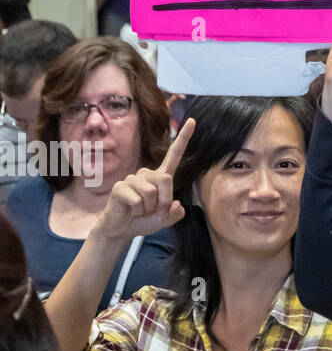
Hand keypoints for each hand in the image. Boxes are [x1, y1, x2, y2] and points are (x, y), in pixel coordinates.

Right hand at [94, 119, 192, 241]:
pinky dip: (137, 210)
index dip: (184, 138)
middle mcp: (147, 174)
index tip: (192, 121)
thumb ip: (175, 213)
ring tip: (139, 210)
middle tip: (152, 210)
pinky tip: (130, 210)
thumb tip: (175, 204)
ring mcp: (132, 179)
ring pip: (151, 193)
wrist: (121, 230)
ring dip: (149, 208)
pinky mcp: (120, 187)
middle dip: (163, 200)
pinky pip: (138, 200)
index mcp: (161, 176)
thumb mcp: (165, 219)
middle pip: (166, 179)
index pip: (175, 154)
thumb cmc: (144, 220)